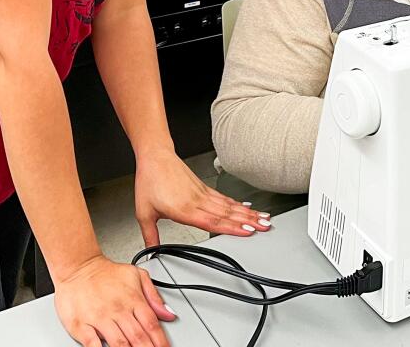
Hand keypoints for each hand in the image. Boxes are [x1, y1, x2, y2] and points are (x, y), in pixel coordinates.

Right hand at [55, 254, 175, 346]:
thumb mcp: (136, 275)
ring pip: (119, 343)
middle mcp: (118, 310)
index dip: (160, 341)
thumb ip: (153, 296)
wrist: (77, 267)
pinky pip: (92, 344)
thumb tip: (168, 313)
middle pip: (138, 337)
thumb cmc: (106, 274)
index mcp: (133, 299)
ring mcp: (99, 319)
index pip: (152, 325)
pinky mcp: (80, 325)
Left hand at [133, 147, 269, 245]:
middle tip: (265, 226)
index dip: (232, 227)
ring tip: (263, 218)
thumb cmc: (150, 181)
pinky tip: (246, 207)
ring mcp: (202, 193)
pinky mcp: (203, 187)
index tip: (247, 231)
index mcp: (184, 209)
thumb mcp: (144, 212)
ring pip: (229, 205)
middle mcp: (197, 200)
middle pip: (227, 213)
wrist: (154, 157)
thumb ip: (150, 235)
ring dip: (247, 213)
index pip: (213, 221)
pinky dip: (237, 203)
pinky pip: (223, 198)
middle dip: (248, 221)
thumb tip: (150, 251)